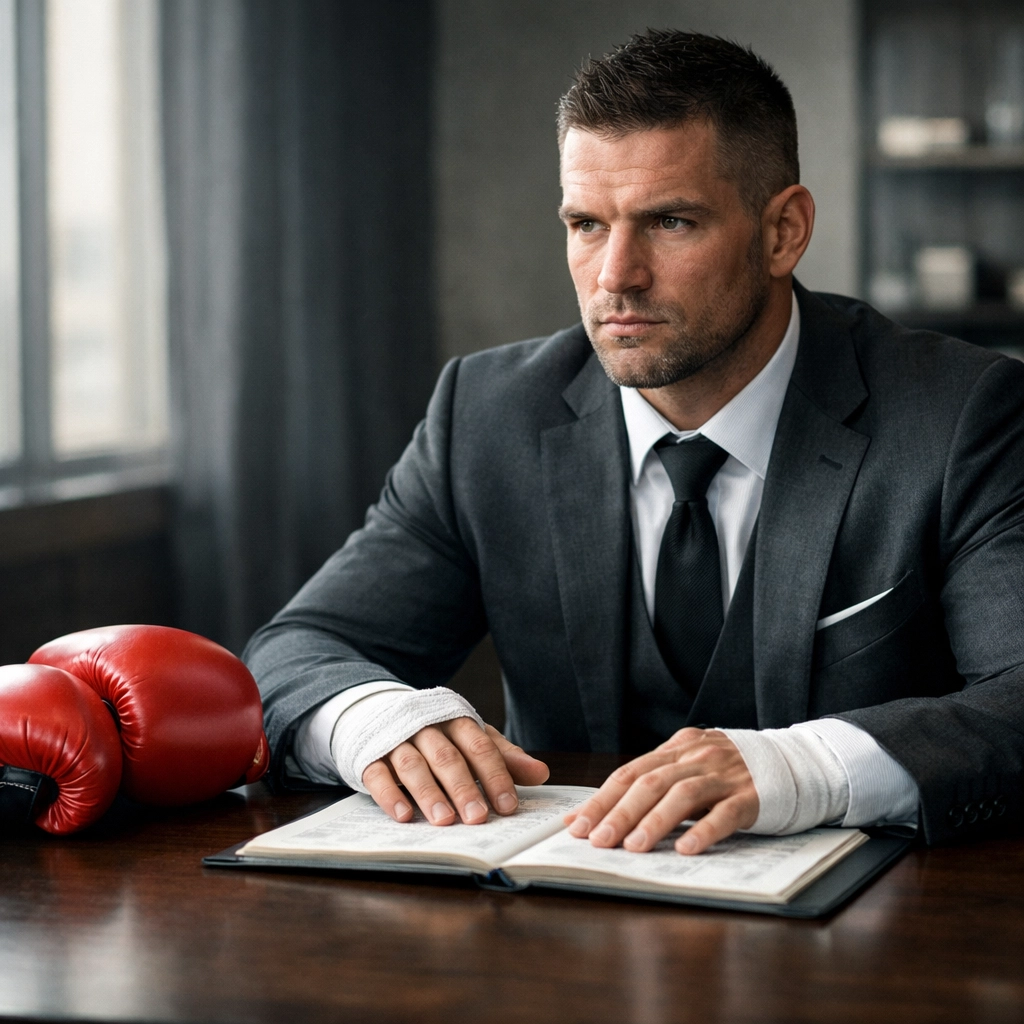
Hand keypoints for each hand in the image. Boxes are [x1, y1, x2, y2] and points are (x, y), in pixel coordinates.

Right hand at [362, 720, 548, 825]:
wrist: (379, 712)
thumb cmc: (437, 734)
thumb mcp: (470, 740)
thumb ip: (504, 757)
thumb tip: (542, 773)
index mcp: (456, 721)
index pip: (480, 746)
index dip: (495, 775)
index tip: (508, 805)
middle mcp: (426, 728)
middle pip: (447, 757)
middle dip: (464, 788)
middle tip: (478, 818)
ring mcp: (396, 740)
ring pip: (413, 765)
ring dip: (428, 793)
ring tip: (444, 820)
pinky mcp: (370, 756)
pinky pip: (379, 775)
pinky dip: (391, 795)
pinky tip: (403, 816)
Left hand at [563, 728, 757, 854]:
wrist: (795, 762)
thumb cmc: (732, 773)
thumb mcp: (692, 767)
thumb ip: (657, 783)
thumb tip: (608, 815)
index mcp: (677, 748)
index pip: (630, 773)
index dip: (601, 799)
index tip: (578, 826)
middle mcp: (697, 757)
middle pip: (649, 782)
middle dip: (619, 812)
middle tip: (598, 840)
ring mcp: (725, 775)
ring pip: (682, 795)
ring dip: (654, 822)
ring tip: (633, 847)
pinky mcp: (752, 796)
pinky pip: (725, 813)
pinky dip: (704, 830)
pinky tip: (687, 849)